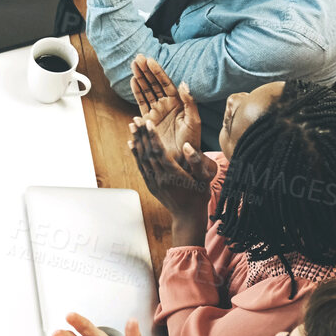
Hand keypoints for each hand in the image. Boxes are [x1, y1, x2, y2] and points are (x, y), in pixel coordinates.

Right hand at [129, 55, 201, 161]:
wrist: (182, 158)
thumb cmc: (191, 140)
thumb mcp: (194, 120)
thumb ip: (189, 101)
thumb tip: (183, 83)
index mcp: (178, 102)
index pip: (166, 83)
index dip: (157, 72)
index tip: (150, 60)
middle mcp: (166, 104)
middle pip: (154, 84)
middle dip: (146, 70)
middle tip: (138, 58)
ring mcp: (157, 111)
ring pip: (147, 90)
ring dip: (140, 77)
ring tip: (134, 65)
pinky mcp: (148, 120)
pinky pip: (141, 103)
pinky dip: (137, 92)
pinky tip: (133, 81)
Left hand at [130, 120, 215, 241]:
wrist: (187, 216)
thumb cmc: (199, 196)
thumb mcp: (204, 179)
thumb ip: (196, 162)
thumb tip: (187, 146)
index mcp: (173, 174)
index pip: (160, 151)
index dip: (153, 136)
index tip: (148, 122)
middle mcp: (161, 177)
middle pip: (148, 152)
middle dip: (141, 134)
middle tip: (135, 119)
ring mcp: (154, 181)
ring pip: (142, 158)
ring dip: (137, 141)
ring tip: (132, 126)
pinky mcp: (150, 184)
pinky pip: (140, 166)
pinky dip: (135, 154)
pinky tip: (132, 144)